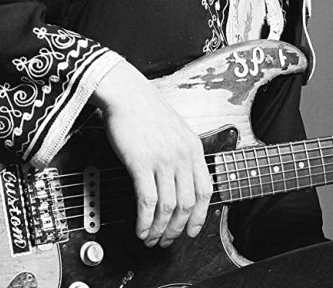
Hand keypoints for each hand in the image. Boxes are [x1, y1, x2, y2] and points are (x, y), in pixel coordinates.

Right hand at [91, 61, 212, 246]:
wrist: (126, 93)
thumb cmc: (146, 110)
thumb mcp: (176, 130)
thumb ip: (183, 153)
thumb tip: (182, 180)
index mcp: (193, 148)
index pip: (206, 189)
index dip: (201, 215)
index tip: (192, 230)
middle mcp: (182, 155)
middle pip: (188, 203)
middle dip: (178, 228)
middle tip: (168, 240)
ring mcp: (163, 160)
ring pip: (168, 206)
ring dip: (160, 229)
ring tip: (151, 239)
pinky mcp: (141, 163)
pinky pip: (147, 201)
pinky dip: (145, 220)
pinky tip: (141, 229)